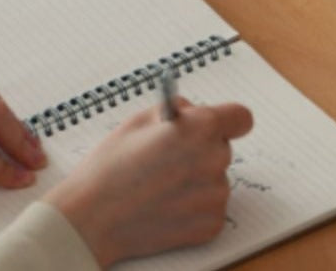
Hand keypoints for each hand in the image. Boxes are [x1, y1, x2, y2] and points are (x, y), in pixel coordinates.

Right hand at [45, 99, 253, 267]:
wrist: (95, 217)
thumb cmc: (112, 165)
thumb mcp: (139, 120)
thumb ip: (176, 111)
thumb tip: (192, 113)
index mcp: (200, 129)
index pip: (241, 118)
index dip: (227, 120)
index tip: (214, 125)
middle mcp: (215, 161)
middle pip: (222, 147)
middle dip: (201, 148)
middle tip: (168, 157)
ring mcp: (215, 196)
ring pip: (215, 178)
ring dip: (196, 178)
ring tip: (161, 184)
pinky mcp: (212, 225)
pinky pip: (210, 205)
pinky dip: (193, 205)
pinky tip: (165, 204)